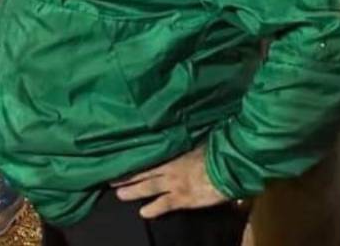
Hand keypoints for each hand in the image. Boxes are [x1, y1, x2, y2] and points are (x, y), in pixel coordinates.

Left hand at [113, 145, 228, 217]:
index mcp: (172, 152)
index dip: (134, 158)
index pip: (148, 155)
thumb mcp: (198, 138)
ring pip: (148, 188)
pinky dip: (153, 209)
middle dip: (127, 176)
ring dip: (133, 191)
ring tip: (120, 195)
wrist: (228, 167)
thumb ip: (185, 137)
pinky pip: (164, 205)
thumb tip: (178, 126)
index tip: (120, 157)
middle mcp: (169, 168)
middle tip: (111, 180)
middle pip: (143, 172)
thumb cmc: (215, 149)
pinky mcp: (182, 198)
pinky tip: (143, 213)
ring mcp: (174, 184)